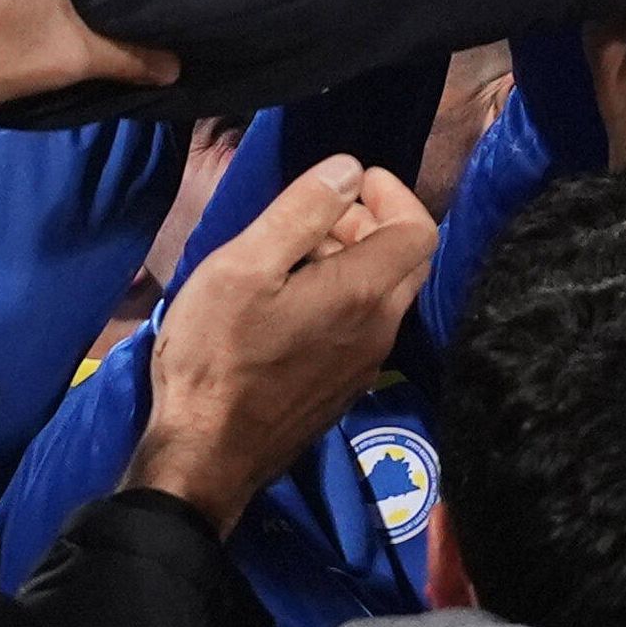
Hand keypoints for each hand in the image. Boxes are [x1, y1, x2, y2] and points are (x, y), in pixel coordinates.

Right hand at [127, 153, 436, 530]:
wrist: (207, 455)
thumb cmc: (216, 354)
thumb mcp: (244, 266)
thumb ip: (301, 212)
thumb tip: (349, 171)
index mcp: (363, 293)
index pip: (418, 229)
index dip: (392, 194)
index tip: (351, 182)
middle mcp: (380, 329)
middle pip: (406, 260)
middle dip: (370, 224)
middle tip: (316, 216)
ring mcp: (366, 364)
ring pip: (384, 295)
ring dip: (352, 262)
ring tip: (291, 257)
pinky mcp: (344, 388)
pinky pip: (363, 327)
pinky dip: (342, 298)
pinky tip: (288, 305)